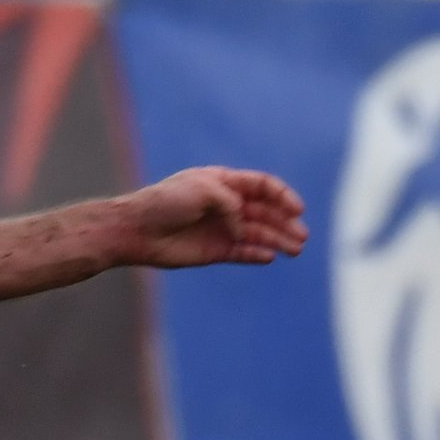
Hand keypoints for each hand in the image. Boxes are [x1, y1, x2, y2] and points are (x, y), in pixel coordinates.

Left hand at [128, 167, 306, 270]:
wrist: (138, 229)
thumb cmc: (167, 202)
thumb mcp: (203, 189)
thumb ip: (231, 204)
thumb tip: (244, 228)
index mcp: (224, 182)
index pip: (262, 186)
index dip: (282, 196)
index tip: (297, 209)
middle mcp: (227, 205)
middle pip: (265, 212)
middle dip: (285, 223)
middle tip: (301, 236)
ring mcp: (223, 228)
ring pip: (258, 234)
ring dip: (277, 240)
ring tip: (295, 250)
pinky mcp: (216, 250)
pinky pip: (243, 252)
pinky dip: (257, 254)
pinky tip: (270, 256)